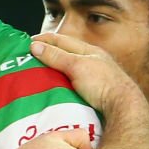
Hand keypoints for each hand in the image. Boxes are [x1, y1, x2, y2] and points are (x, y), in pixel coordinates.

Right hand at [30, 32, 145, 116]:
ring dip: (50, 72)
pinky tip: (48, 90)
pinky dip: (56, 85)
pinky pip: (67, 86)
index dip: (43, 40)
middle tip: (26, 60)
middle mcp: (90, 63)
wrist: (123, 108)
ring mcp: (90, 79)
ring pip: (64, 71)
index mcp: (89, 51)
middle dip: (45, 55)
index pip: (61, 40)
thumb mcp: (77, 66)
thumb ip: (56, 56)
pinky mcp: (89, 94)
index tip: (26, 43)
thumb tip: (34, 46)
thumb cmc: (103, 83)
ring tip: (33, 76)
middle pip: (62, 55)